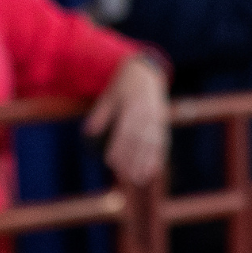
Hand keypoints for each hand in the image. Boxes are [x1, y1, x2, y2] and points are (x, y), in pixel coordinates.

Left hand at [84, 54, 169, 186]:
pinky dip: (158, 158)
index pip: (125, 130)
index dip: (119, 147)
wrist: (146, 72)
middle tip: (125, 177)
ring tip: (140, 180)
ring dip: (146, 163)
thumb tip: (88, 133)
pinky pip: (162, 143)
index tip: (111, 162)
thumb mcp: (109, 95)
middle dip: (133, 160)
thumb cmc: (123, 86)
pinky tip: (154, 171)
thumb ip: (101, 114)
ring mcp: (157, 119)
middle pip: (140, 140)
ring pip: (152, 144)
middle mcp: (147, 113)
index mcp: (132, 105)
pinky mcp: (163, 124)